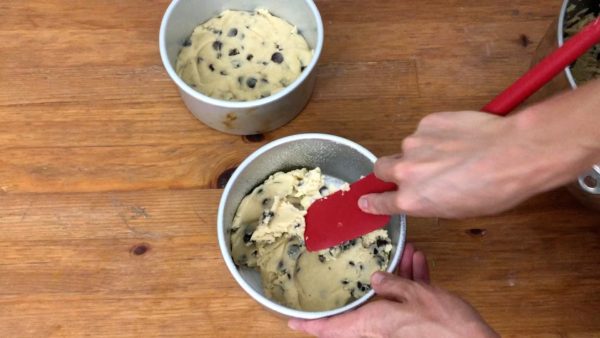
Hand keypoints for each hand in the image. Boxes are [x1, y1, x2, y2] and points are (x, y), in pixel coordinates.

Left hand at [288, 244, 497, 337]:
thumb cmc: (444, 325)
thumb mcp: (416, 296)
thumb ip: (392, 285)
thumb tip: (375, 279)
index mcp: (373, 324)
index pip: (331, 328)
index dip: (309, 324)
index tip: (291, 320)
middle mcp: (382, 328)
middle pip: (361, 308)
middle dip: (364, 283)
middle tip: (360, 266)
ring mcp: (400, 327)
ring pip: (389, 298)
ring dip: (396, 275)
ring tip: (405, 252)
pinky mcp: (418, 325)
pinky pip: (408, 300)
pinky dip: (412, 282)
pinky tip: (418, 261)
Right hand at [358, 80, 599, 217]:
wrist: (512, 153)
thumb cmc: (494, 189)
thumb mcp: (459, 210)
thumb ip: (430, 202)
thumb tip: (427, 195)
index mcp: (412, 200)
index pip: (379, 201)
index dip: (371, 201)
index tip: (365, 200)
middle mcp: (406, 172)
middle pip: (381, 168)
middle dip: (390, 171)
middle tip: (413, 172)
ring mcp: (415, 143)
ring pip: (408, 148)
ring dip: (421, 152)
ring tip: (452, 154)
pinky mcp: (428, 122)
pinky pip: (425, 130)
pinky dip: (436, 135)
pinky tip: (458, 139)